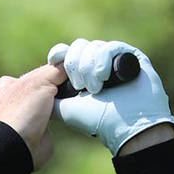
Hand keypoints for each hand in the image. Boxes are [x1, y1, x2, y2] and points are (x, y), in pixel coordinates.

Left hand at [0, 64, 62, 170]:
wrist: (19, 146)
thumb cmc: (22, 111)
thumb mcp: (40, 80)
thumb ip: (55, 70)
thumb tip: (69, 63)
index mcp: (8, 86)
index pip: (34, 73)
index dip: (50, 71)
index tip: (63, 71)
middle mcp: (15, 102)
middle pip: (43, 88)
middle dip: (56, 88)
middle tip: (70, 86)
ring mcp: (27, 119)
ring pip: (50, 104)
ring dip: (61, 103)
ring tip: (71, 99)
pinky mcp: (39, 134)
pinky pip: (56, 120)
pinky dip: (64, 116)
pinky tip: (71, 112)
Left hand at [48, 39, 173, 155]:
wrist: (124, 126)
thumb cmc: (97, 121)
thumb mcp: (66, 109)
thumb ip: (52, 97)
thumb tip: (41, 89)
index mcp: (83, 75)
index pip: (68, 52)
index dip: (60, 53)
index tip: (53, 60)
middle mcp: (98, 65)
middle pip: (79, 46)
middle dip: (75, 65)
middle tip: (81, 86)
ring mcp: (115, 60)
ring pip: (94, 46)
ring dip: (90, 68)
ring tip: (96, 89)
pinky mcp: (132, 56)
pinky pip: (111, 47)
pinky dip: (103, 61)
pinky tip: (104, 78)